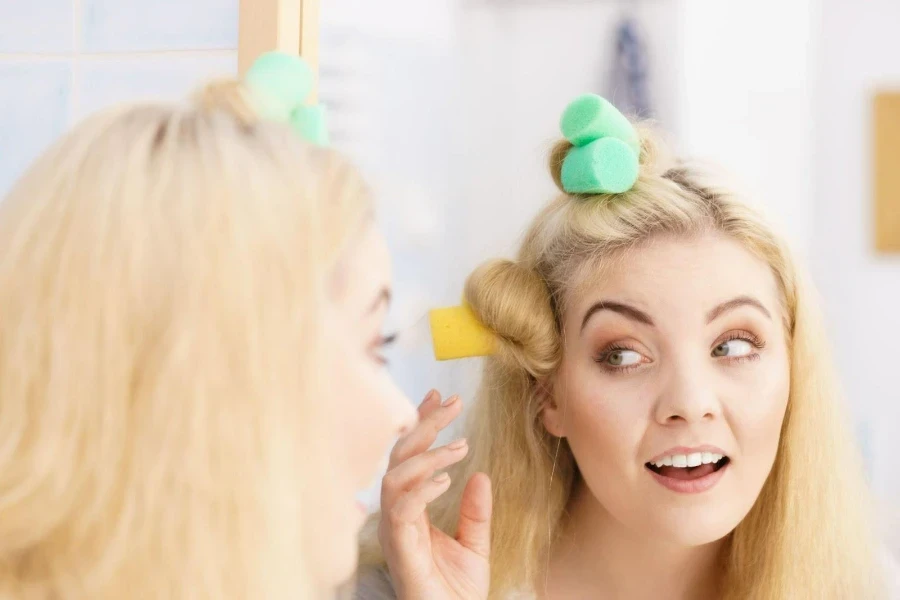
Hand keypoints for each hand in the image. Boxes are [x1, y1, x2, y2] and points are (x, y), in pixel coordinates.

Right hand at [377, 390, 491, 599]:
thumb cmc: (457, 593)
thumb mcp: (475, 544)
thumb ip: (476, 511)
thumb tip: (481, 475)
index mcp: (410, 510)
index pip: (409, 457)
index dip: (421, 424)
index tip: (439, 395)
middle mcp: (396, 516)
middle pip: (398, 458)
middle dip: (423, 425)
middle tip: (452, 402)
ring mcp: (395, 531)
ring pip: (394, 478)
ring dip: (427, 456)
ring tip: (461, 446)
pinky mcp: (401, 549)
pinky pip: (402, 510)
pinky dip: (423, 488)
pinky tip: (449, 479)